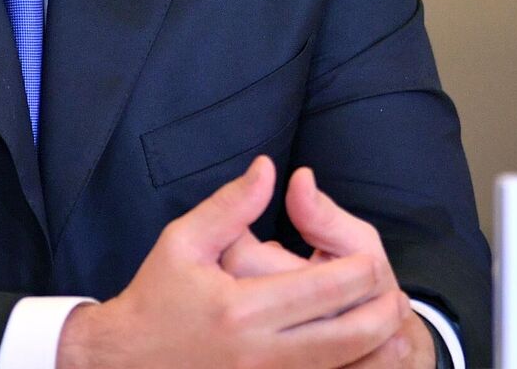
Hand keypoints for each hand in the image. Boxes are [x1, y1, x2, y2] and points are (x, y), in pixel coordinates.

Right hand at [57, 157, 410, 368]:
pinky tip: (359, 354)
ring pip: (344, 368)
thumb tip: (270, 168)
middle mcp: (260, 354)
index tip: (375, 258)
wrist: (123, 363)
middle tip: (393, 291)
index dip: (363, 272)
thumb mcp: (183, 242)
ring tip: (389, 321)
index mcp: (242, 308)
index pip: (327, 290)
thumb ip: (231, 206)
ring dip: (377, 346)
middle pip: (350, 335)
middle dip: (383, 311)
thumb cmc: (156, 299)